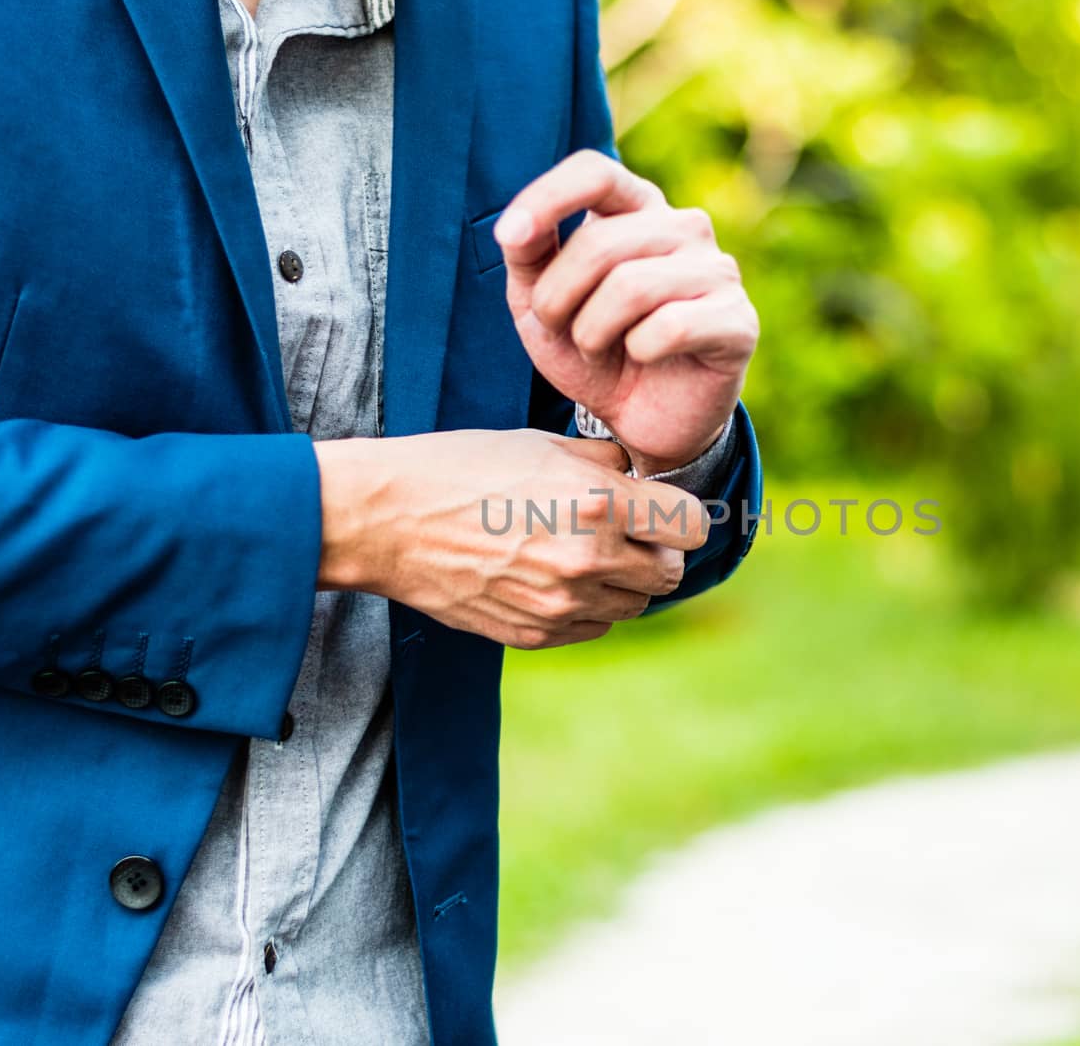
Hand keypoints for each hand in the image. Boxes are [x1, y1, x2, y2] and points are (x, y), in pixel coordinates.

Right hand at [314, 430, 707, 648]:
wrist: (388, 521)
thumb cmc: (461, 469)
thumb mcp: (540, 444)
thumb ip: (604, 463)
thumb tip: (639, 478)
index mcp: (598, 503)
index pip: (691, 526)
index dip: (676, 516)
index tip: (657, 510)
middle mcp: (589, 559)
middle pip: (668, 573)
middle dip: (653, 551)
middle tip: (622, 533)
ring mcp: (562, 604)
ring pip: (633, 606)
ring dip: (620, 582)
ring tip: (579, 554)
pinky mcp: (535, 635)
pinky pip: (592, 627)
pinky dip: (585, 607)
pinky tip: (550, 577)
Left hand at [495, 150, 758, 476]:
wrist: (642, 419)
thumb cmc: (595, 351)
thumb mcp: (542, 303)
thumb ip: (528, 256)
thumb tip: (513, 228)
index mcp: (638, 208)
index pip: (595, 171)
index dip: (547, 198)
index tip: (510, 238)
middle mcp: (684, 227)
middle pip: (598, 242)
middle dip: (558, 298)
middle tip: (560, 331)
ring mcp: (717, 270)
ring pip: (631, 287)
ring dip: (592, 332)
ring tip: (597, 350)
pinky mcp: (738, 320)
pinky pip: (670, 327)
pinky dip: (641, 352)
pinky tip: (646, 359)